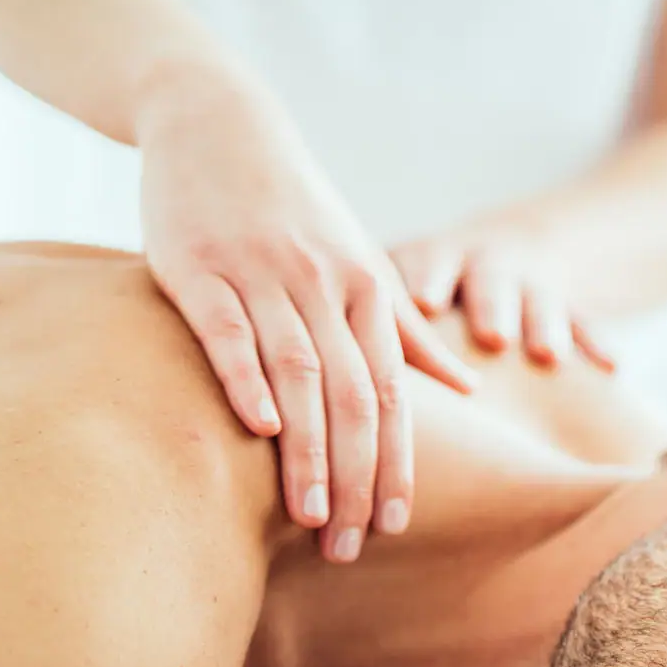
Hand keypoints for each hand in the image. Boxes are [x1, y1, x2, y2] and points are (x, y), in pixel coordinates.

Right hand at [136, 64, 477, 561]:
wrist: (216, 120)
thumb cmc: (291, 204)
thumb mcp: (357, 260)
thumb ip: (404, 328)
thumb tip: (467, 385)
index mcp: (365, 290)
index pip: (391, 396)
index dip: (396, 463)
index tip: (394, 525)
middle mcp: (323, 285)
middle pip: (353, 398)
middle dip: (357, 478)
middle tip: (351, 546)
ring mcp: (262, 274)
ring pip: (300, 374)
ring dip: (311, 451)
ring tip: (312, 518)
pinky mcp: (199, 265)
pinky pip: (228, 330)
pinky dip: (247, 378)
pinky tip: (261, 430)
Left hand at [391, 223, 613, 373]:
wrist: (509, 250)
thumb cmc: (429, 283)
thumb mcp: (399, 273)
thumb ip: (375, 303)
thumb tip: (314, 353)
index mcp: (437, 257)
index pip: (428, 263)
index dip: (427, 279)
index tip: (426, 304)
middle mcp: (484, 264)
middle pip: (489, 280)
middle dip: (492, 306)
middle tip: (493, 336)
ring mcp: (530, 284)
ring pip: (540, 302)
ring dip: (544, 326)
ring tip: (548, 356)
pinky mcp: (566, 306)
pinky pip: (584, 324)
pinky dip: (594, 345)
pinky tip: (611, 369)